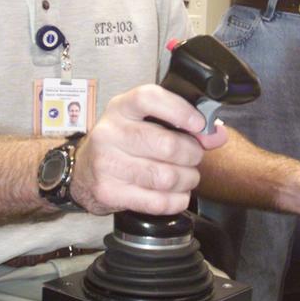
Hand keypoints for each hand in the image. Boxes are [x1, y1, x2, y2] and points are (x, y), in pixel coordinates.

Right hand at [69, 84, 227, 216]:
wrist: (83, 172)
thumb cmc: (122, 143)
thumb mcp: (145, 122)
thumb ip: (183, 124)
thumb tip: (217, 134)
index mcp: (121, 108)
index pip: (149, 98)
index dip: (180, 111)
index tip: (199, 124)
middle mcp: (110, 133)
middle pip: (166, 145)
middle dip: (192, 154)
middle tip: (194, 157)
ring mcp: (107, 164)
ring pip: (165, 177)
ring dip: (187, 179)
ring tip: (187, 177)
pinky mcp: (109, 192)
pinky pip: (156, 201)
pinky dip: (175, 200)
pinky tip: (176, 194)